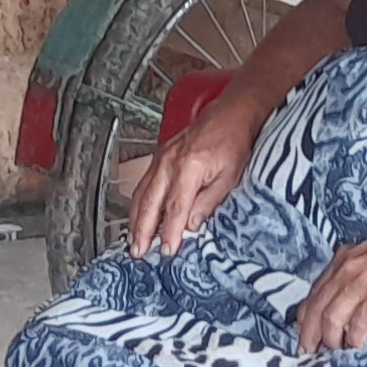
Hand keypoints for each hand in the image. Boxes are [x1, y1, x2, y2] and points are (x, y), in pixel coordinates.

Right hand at [120, 104, 259, 254]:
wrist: (229, 114)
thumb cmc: (233, 142)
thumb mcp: (230, 176)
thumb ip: (208, 201)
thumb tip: (192, 225)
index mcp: (189, 167)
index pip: (175, 207)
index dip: (170, 231)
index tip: (167, 250)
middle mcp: (170, 162)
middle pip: (150, 202)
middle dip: (143, 230)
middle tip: (138, 252)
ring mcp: (161, 158)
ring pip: (141, 193)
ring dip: (135, 219)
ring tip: (133, 240)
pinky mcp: (159, 157)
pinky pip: (143, 184)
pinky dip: (137, 204)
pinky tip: (136, 216)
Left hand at [293, 226, 366, 352]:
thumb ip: (356, 273)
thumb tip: (344, 299)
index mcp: (345, 258)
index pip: (315, 292)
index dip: (306, 315)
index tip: (305, 332)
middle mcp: (347, 269)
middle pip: (316, 307)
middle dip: (310, 333)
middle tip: (309, 351)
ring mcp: (362, 283)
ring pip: (332, 318)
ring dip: (331, 339)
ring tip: (336, 350)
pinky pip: (358, 325)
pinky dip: (354, 339)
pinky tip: (358, 345)